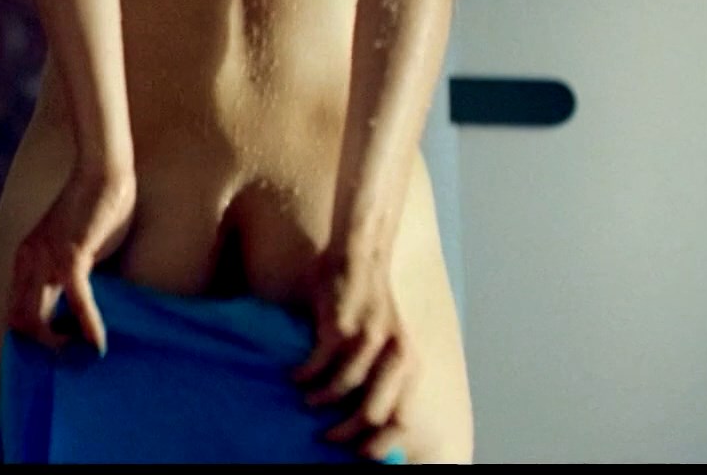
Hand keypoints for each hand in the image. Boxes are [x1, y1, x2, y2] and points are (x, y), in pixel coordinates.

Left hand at [8, 169, 135, 355]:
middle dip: (41, 350)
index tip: (56, 354)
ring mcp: (45, 259)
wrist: (102, 170)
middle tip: (70, 361)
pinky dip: (87, 327)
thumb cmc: (96, 206)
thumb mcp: (75, 247)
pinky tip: (98, 342)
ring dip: (58, 346)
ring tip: (82, 356)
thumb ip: (70, 274)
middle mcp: (27, 261)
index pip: (13, 311)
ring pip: (35, 320)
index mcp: (25, 259)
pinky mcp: (70, 255)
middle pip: (18, 323)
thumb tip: (81, 304)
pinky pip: (76, 301)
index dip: (29, 340)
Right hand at [292, 249, 418, 460]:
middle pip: (372, 414)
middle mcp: (395, 354)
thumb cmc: (372, 297)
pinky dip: (306, 375)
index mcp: (409, 362)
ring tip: (307, 403)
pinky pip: (318, 364)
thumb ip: (381, 369)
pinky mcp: (341, 327)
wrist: (364, 251)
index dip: (381, 444)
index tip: (361, 455)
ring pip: (341, 390)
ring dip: (320, 401)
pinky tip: (297, 376)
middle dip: (347, 433)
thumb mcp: (389, 338)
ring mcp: (368, 341)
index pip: (401, 418)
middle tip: (328, 439)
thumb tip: (363, 407)